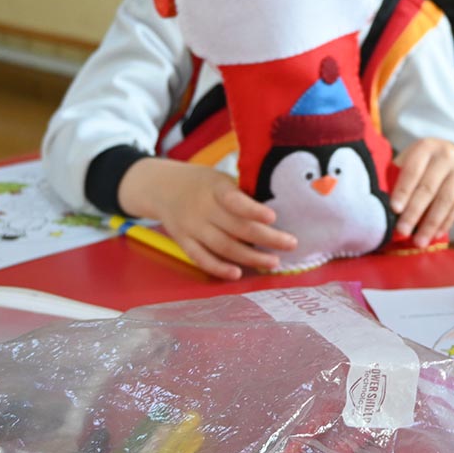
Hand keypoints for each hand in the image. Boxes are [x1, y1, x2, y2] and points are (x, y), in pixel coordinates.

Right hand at [118, 158, 296, 279]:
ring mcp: (191, 227)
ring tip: (274, 262)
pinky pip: (201, 258)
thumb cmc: (204, 183)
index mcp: (215, 187)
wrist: (162, 187)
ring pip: (223, 246)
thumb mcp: (221, 179)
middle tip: (291, 244)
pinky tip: (237, 274)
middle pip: (236, 227)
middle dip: (267, 238)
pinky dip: (219, 268)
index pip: (234, 199)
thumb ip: (242, 193)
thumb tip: (281, 208)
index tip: (273, 217)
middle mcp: (202, 208)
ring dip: (250, 257)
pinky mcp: (183, 242)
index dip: (252, 209)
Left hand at [390, 138, 453, 246]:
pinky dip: (446, 223)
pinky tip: (435, 235)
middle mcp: (446, 155)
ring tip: (419, 241)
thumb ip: (397, 178)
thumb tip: (382, 206)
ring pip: (445, 200)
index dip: (403, 191)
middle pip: (428, 188)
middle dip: (414, 212)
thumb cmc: (424, 163)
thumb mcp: (411, 160)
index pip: (412, 171)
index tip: (394, 209)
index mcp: (425, 148)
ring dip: (431, 224)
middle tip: (402, 231)